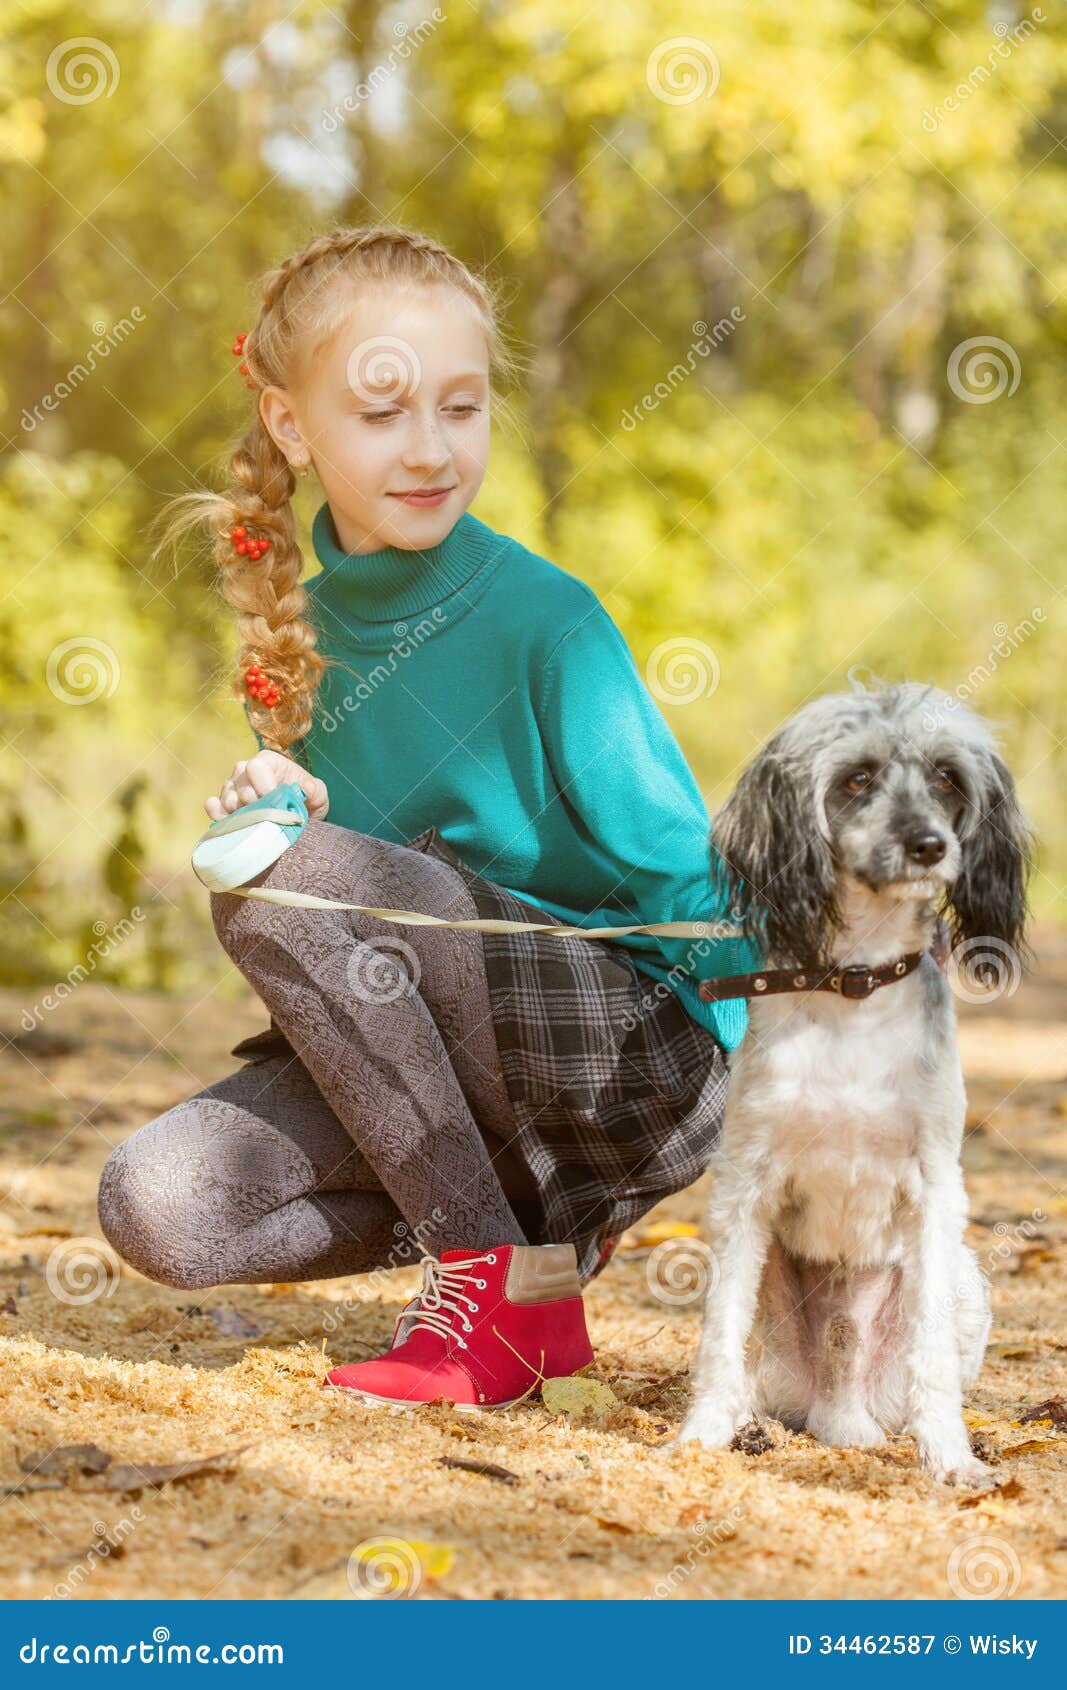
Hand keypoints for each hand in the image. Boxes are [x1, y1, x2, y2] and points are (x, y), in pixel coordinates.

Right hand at [204, 750, 329, 821]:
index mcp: (268, 761)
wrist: (297, 817)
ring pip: (227, 797)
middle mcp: (245, 770)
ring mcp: (232, 787)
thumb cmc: (306, 800)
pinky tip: (228, 822)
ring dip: (240, 813)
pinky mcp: (224, 806)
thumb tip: (307, 789)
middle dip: (254, 803)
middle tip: (268, 817)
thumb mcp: (318, 794)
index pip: (256, 767)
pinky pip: (214, 807)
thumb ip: (315, 789)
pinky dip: (218, 816)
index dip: (264, 786)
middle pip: (240, 784)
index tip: (275, 802)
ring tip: (255, 822)